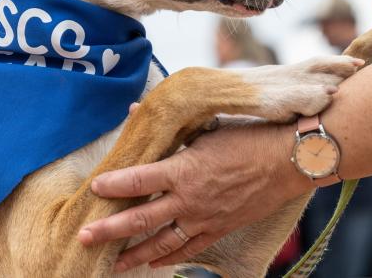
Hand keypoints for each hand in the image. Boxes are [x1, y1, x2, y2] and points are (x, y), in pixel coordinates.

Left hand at [77, 124, 311, 271]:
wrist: (287, 161)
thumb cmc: (247, 136)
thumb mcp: (205, 125)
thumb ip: (167, 125)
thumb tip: (136, 110)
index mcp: (184, 169)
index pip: (139, 180)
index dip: (113, 184)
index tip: (94, 188)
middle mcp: (190, 199)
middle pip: (141, 218)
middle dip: (109, 230)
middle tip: (84, 237)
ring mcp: (204, 219)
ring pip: (161, 243)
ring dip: (134, 254)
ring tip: (111, 264)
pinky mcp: (218, 229)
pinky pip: (188, 249)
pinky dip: (168, 258)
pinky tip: (152, 263)